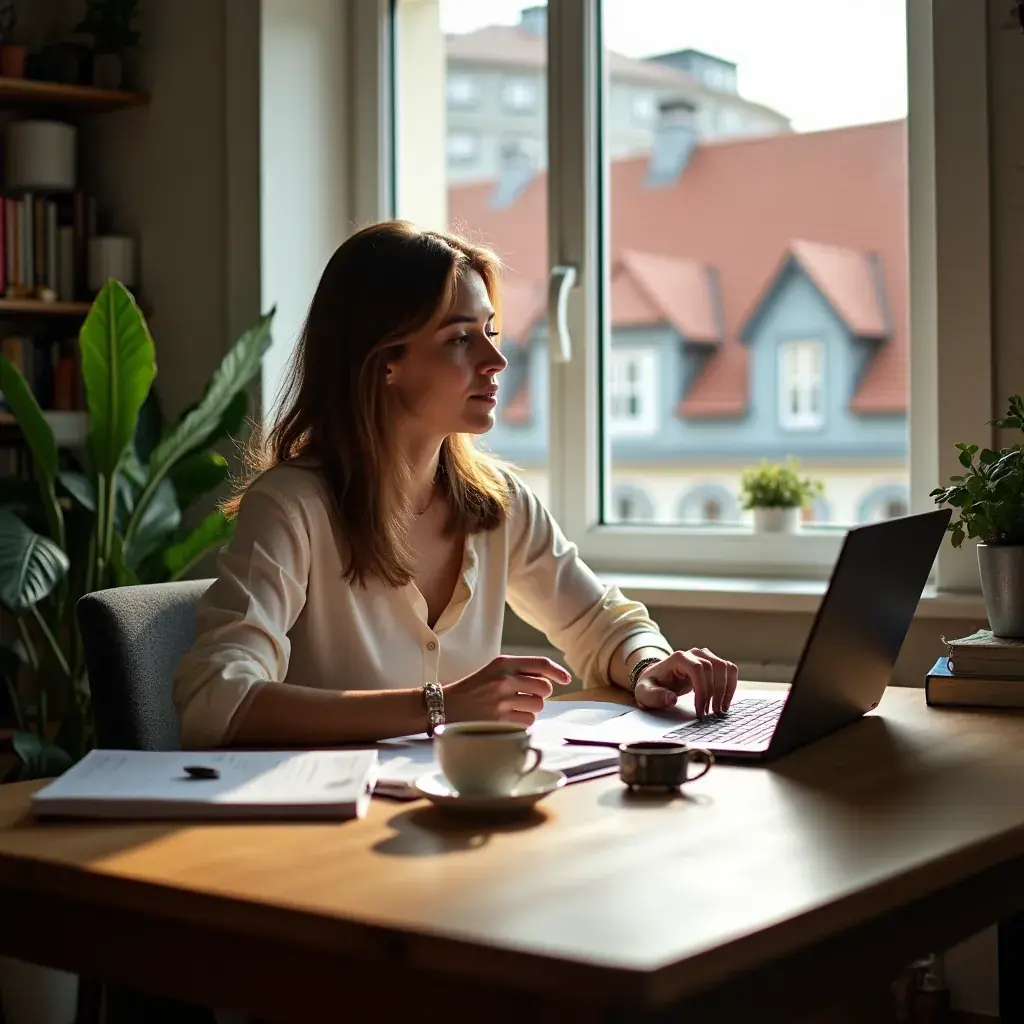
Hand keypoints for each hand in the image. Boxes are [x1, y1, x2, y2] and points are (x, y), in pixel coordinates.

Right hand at [443, 655, 571, 725]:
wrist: (446, 707)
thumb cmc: (474, 689)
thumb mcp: (493, 670)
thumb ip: (520, 671)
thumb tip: (552, 680)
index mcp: (503, 663)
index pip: (540, 664)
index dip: (558, 671)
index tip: (566, 679)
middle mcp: (504, 679)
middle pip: (544, 688)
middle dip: (541, 694)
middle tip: (527, 696)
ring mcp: (502, 701)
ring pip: (538, 706)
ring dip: (531, 709)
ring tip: (513, 708)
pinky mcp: (500, 720)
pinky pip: (528, 722)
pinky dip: (523, 722)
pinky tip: (508, 718)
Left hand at [633, 648, 737, 716]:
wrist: (657, 679)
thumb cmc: (651, 686)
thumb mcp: (645, 692)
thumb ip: (655, 696)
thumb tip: (671, 698)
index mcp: (678, 658)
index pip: (697, 669)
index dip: (702, 690)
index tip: (701, 710)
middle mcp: (694, 653)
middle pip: (713, 668)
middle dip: (714, 693)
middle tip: (711, 714)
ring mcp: (705, 656)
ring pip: (725, 667)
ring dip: (726, 690)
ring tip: (720, 710)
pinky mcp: (713, 663)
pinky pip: (729, 670)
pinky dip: (730, 686)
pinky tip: (724, 702)